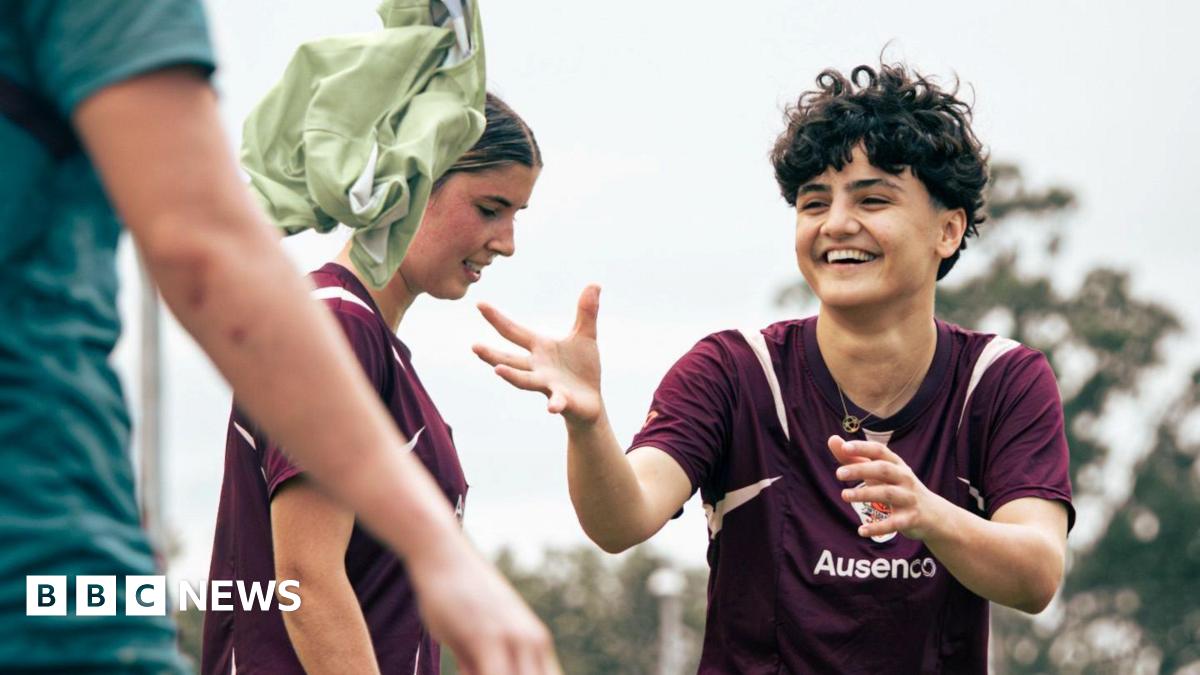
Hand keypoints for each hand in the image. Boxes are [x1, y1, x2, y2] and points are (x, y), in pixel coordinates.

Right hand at [410, 540, 560, 674]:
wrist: (441, 553)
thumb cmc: (453, 596)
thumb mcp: (473, 639)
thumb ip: (479, 666)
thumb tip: (479, 673)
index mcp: (536, 644)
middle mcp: (533, 642)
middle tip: (477, 674)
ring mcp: (513, 639)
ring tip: (471, 669)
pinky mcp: (488, 638)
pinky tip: (465, 672)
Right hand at [474, 285, 603, 427]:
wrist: (591, 401)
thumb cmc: (583, 368)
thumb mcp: (585, 336)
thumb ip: (586, 312)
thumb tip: (595, 283)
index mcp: (540, 348)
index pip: (514, 332)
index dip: (497, 318)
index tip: (480, 304)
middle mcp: (538, 367)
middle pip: (510, 359)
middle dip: (492, 354)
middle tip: (474, 347)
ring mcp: (548, 384)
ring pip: (526, 380)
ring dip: (512, 376)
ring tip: (498, 370)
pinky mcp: (562, 400)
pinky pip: (557, 401)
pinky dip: (555, 403)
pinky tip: (552, 407)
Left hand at [827, 436, 949, 541]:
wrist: (932, 514)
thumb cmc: (898, 487)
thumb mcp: (880, 472)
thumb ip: (855, 458)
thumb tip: (833, 440)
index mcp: (896, 464)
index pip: (879, 451)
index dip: (863, 447)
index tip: (844, 447)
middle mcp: (904, 478)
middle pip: (883, 469)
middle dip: (861, 470)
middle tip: (838, 473)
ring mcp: (909, 498)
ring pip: (887, 493)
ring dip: (865, 494)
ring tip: (844, 495)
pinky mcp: (911, 518)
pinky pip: (894, 523)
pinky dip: (878, 527)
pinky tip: (861, 530)